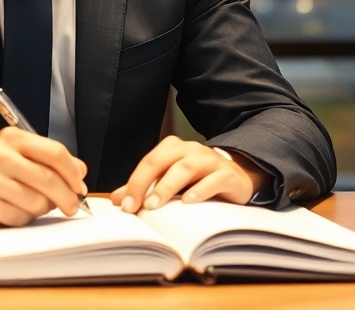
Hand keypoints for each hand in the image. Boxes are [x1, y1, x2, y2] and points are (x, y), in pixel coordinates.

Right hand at [0, 127, 87, 226]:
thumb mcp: (17, 154)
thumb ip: (48, 160)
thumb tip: (80, 171)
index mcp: (12, 138)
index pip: (55, 152)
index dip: (73, 172)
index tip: (80, 185)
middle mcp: (0, 155)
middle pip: (49, 179)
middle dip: (67, 197)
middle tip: (71, 206)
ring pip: (37, 202)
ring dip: (41, 209)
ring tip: (30, 204)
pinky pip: (19, 217)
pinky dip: (22, 218)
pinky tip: (12, 210)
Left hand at [110, 135, 269, 213]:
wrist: (237, 176)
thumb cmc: (198, 179)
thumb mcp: (169, 181)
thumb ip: (144, 188)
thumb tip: (118, 199)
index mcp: (172, 148)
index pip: (148, 162)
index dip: (134, 183)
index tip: (125, 206)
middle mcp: (189, 149)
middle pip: (162, 161)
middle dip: (145, 183)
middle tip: (136, 206)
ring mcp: (209, 160)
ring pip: (185, 168)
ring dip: (167, 187)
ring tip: (154, 205)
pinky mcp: (227, 174)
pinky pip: (213, 180)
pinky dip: (199, 190)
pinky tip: (188, 202)